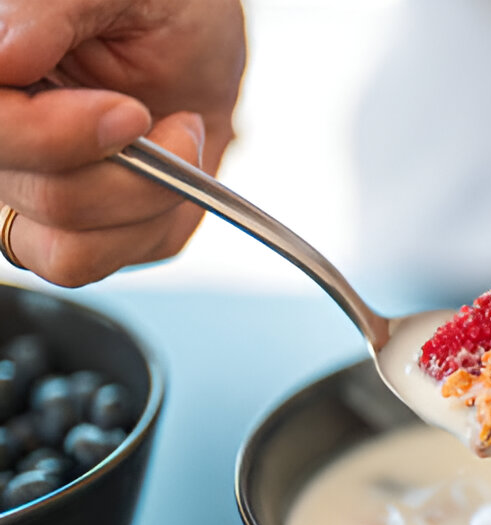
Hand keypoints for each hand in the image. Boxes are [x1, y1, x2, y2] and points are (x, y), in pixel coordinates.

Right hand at [0, 0, 245, 284]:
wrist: (202, 43)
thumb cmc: (163, 8)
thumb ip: (52, 9)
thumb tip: (4, 54)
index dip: (49, 137)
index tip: (129, 114)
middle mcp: (3, 140)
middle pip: (36, 195)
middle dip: (129, 170)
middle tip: (156, 115)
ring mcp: (32, 192)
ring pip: (65, 249)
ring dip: (147, 199)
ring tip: (173, 136)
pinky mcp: (77, 235)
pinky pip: (99, 264)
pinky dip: (151, 226)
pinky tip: (167, 175)